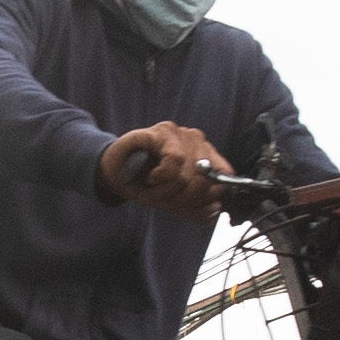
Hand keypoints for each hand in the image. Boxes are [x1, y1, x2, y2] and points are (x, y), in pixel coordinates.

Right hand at [98, 120, 233, 215]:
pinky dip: (161, 177)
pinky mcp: (162, 131)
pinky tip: (151, 177)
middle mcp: (197, 141)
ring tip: (153, 188)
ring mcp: (181, 134)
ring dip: (168, 191)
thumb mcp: (174, 201)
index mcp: (206, 155)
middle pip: (207, 180)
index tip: (188, 206)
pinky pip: (174, 161)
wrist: (113, 173)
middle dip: (183, 200)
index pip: (225, 176)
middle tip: (163, 200)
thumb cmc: (145, 184)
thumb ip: (197, 208)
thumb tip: (215, 209)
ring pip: (189, 174)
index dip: (209, 197)